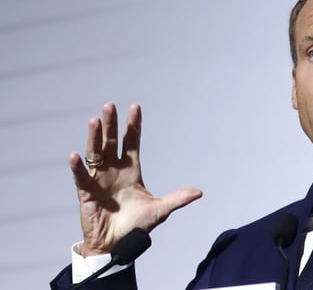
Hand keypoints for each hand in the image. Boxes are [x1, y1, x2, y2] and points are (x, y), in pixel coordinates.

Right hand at [70, 103, 202, 254]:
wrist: (117, 245)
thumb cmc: (136, 226)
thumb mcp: (160, 210)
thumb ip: (177, 199)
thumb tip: (199, 192)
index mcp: (131, 170)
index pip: (132, 142)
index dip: (133, 126)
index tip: (135, 107)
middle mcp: (114, 171)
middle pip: (112, 142)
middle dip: (112, 124)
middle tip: (109, 105)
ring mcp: (99, 180)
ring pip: (95, 153)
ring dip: (94, 138)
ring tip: (95, 120)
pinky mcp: (86, 193)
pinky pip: (81, 177)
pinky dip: (78, 167)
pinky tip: (75, 155)